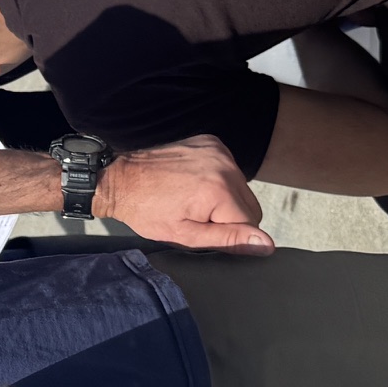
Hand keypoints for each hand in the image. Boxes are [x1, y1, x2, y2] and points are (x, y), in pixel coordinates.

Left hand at [93, 135, 273, 252]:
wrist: (120, 179)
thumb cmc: (148, 212)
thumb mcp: (187, 235)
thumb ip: (230, 239)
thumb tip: (266, 245)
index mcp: (220, 189)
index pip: (252, 223)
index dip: (227, 232)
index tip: (199, 225)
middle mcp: (224, 164)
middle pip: (251, 204)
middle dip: (229, 215)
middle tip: (196, 214)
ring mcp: (218, 149)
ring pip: (242, 188)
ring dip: (224, 198)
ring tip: (192, 198)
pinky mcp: (211, 142)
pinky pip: (230, 169)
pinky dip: (218, 179)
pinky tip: (193, 183)